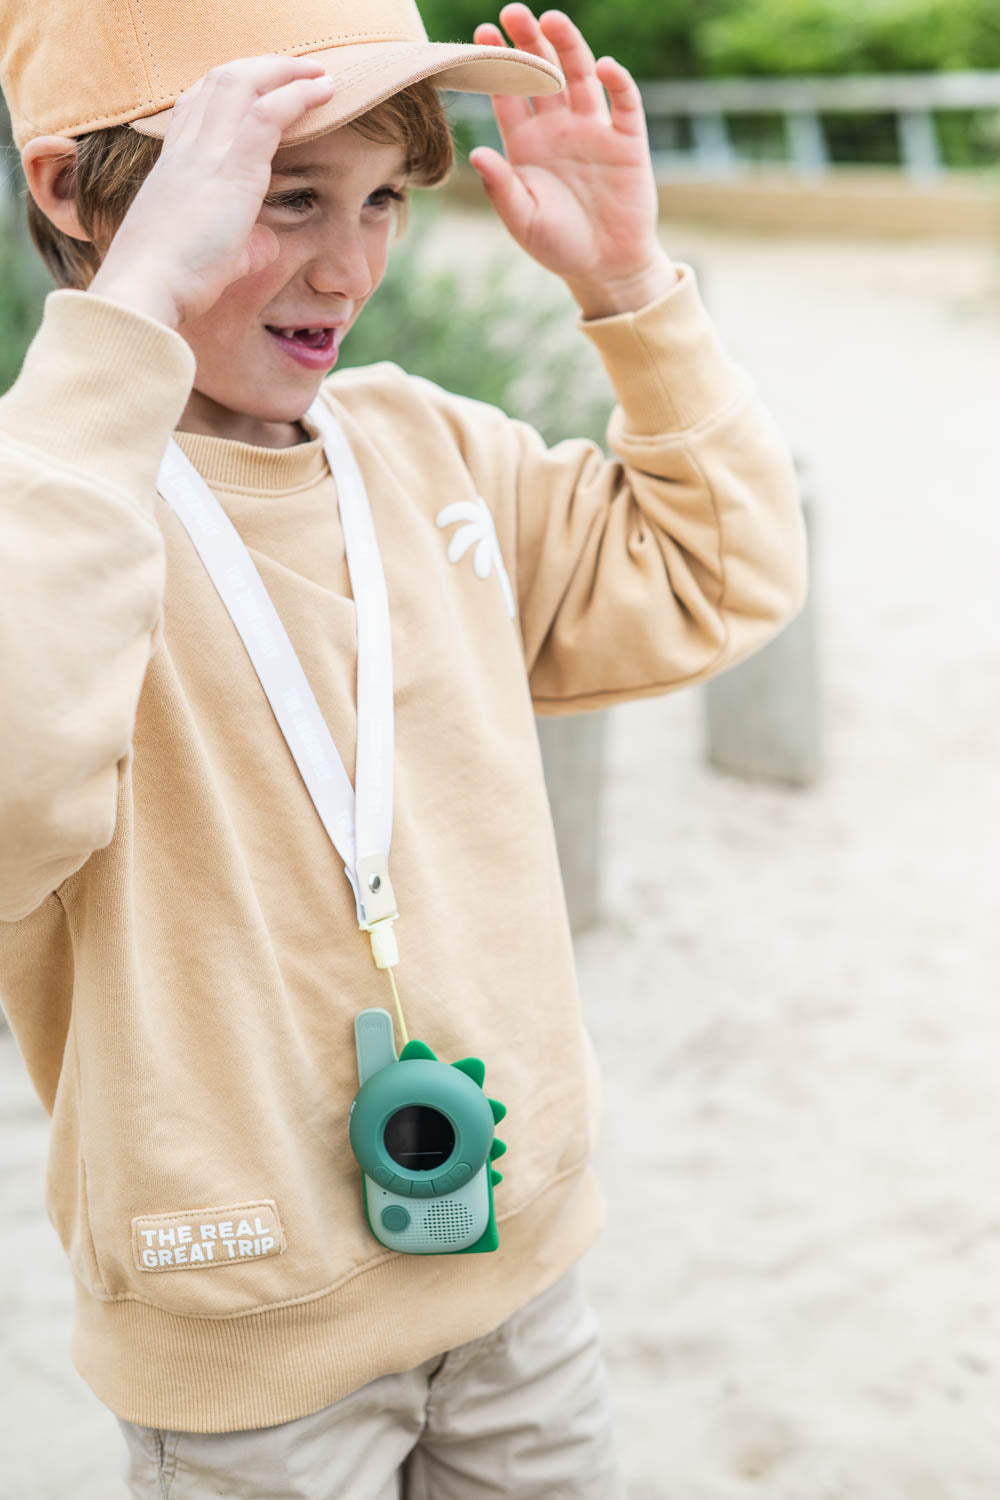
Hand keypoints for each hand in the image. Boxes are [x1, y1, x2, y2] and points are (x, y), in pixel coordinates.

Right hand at [89, 55, 335, 328]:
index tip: (259, 85)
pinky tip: (322, 92)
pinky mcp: (232, 170)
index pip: (196, 105)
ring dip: (285, 72)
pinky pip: (268, 114)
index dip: (228, 87)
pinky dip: (297, 95)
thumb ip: (245, 244)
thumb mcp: (216, 258)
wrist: (148, 288)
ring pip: (243, 83)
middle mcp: (187, 149)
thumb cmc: (175, 281)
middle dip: (261, 67)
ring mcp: (207, 153)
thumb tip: (267, 243)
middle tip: (297, 69)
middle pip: (220, 80)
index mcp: (175, 164)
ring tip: (318, 73)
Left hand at [470, 6, 675, 317]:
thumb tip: (477, 153)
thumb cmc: (559, 246)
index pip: (509, 94)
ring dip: (569, 48)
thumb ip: (501, 188)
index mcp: (527, 144)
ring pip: (581, 77)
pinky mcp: (627, 141)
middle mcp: (559, 129)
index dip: (498, 64)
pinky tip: (604, 67)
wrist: (605, 268)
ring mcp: (594, 131)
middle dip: (529, 42)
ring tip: (552, 21)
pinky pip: (624, 104)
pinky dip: (617, 83)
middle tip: (515, 12)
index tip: (482, 34)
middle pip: (543, 74)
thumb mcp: (523, 221)